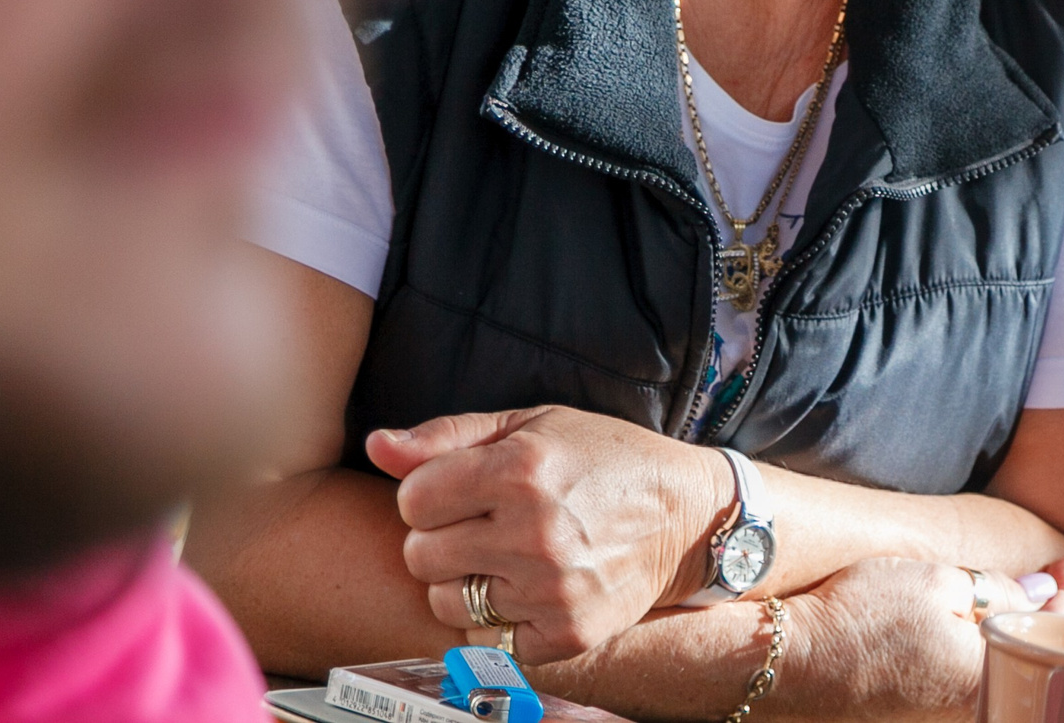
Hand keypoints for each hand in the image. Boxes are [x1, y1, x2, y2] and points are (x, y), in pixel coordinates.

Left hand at [368, 405, 729, 662]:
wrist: (687, 517)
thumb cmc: (604, 460)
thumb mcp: (531, 424)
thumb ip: (446, 436)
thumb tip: (376, 445)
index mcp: (521, 469)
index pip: (413, 498)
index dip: (431, 492)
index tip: (465, 490)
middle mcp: (535, 531)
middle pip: (420, 554)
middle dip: (442, 538)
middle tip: (486, 524)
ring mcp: (551, 589)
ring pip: (445, 603)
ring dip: (463, 582)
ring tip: (505, 557)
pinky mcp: (567, 633)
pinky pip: (486, 640)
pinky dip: (499, 619)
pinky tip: (530, 588)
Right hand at [759, 556, 1063, 722]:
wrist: (790, 662)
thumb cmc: (861, 617)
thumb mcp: (939, 583)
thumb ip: (1003, 591)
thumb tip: (1046, 594)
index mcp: (988, 678)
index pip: (1053, 635)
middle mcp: (974, 707)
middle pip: (1036, 662)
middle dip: (1055, 622)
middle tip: (1063, 584)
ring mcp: (945, 717)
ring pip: (1006, 674)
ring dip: (1024, 638)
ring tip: (1033, 603)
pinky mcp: (922, 715)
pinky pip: (974, 682)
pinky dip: (990, 653)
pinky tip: (989, 629)